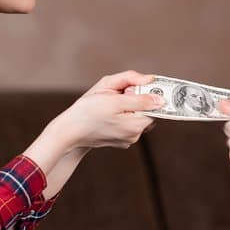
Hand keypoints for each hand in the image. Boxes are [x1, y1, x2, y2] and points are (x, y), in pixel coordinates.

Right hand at [23, 71, 162, 171]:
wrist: (68, 130)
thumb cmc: (87, 111)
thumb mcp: (113, 98)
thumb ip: (140, 98)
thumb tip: (160, 99)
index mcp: (136, 125)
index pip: (156, 106)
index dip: (146, 93)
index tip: (134, 88)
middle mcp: (135, 135)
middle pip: (147, 111)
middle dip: (137, 99)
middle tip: (118, 95)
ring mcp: (128, 139)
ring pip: (137, 116)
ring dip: (129, 107)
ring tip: (111, 104)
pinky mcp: (122, 141)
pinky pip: (129, 123)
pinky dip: (123, 115)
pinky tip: (108, 113)